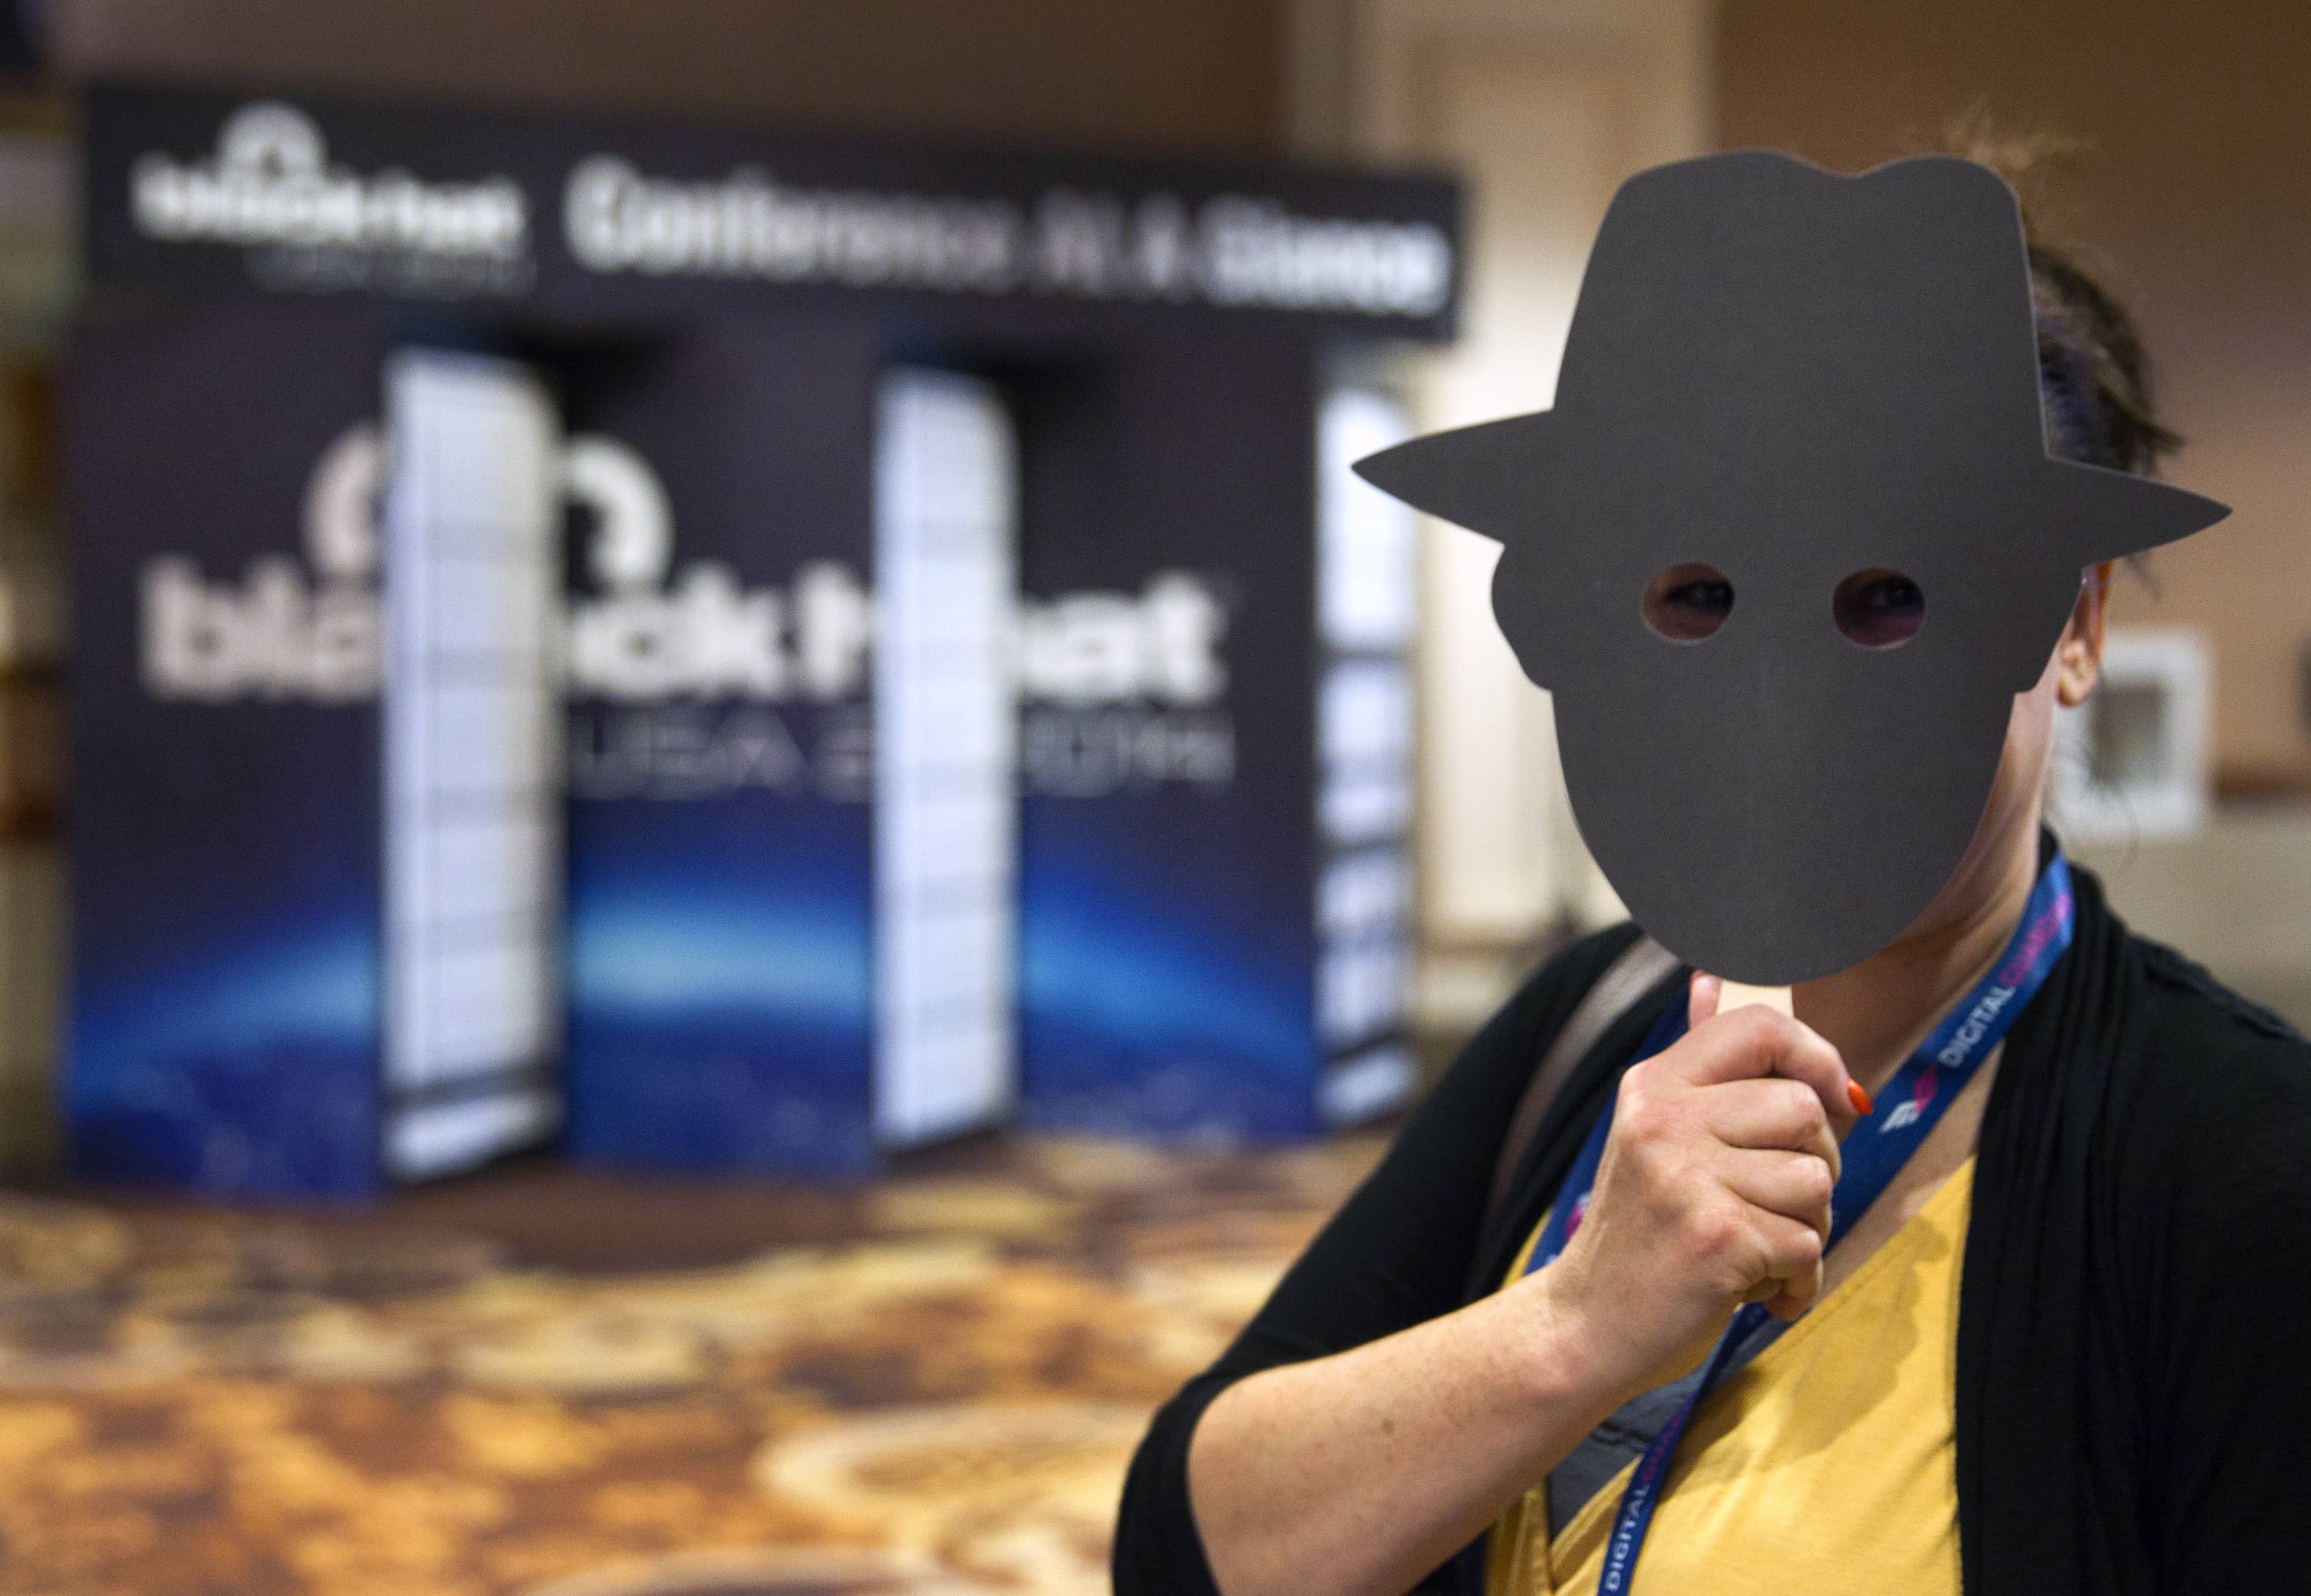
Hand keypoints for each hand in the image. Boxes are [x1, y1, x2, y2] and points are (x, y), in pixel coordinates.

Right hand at [1528, 973, 1862, 1403]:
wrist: (1586, 1325)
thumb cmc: (1638, 1233)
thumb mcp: (1654, 1136)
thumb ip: (1698, 1067)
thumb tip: (1712, 979)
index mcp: (1655, 1085)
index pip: (1759, 1028)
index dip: (1814, 1055)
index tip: (1831, 1096)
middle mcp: (1665, 1120)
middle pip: (1804, 1111)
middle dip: (1815, 1165)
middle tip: (1774, 1205)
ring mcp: (1688, 1178)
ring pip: (1815, 1182)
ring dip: (1806, 1231)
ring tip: (1757, 1251)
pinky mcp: (1718, 1238)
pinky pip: (1808, 1247)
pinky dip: (1798, 1283)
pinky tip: (1759, 1294)